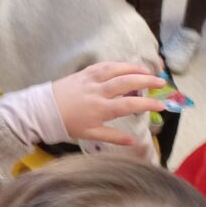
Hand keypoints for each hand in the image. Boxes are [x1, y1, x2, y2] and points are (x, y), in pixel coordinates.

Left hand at [51, 62, 165, 145]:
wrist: (42, 110)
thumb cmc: (67, 124)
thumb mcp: (90, 135)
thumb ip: (114, 137)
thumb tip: (135, 142)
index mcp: (101, 109)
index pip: (130, 105)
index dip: (148, 104)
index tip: (162, 105)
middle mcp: (97, 92)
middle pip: (126, 82)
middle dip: (146, 80)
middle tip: (162, 82)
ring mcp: (89, 80)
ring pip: (115, 69)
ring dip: (133, 68)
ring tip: (148, 70)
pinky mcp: (82, 73)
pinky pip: (102, 65)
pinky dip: (116, 64)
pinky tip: (124, 66)